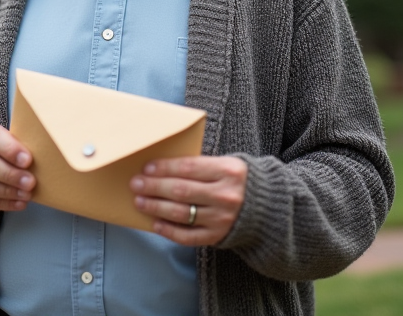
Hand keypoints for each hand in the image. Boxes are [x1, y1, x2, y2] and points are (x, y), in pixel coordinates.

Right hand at [0, 123, 34, 211]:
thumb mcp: (3, 137)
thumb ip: (15, 144)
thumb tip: (38, 158)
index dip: (10, 149)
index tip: (27, 160)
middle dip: (11, 175)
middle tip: (30, 182)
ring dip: (9, 192)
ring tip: (27, 195)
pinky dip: (3, 203)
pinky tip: (19, 203)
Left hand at [130, 155, 246, 245]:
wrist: (266, 208)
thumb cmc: (237, 181)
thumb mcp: (227, 165)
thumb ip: (201, 165)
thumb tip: (162, 167)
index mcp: (228, 171)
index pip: (189, 168)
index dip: (165, 168)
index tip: (147, 168)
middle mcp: (226, 195)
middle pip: (182, 191)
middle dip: (154, 187)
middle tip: (136, 184)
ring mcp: (222, 218)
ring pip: (182, 213)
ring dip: (156, 207)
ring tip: (140, 201)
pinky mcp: (218, 236)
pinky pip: (189, 236)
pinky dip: (170, 231)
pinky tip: (156, 223)